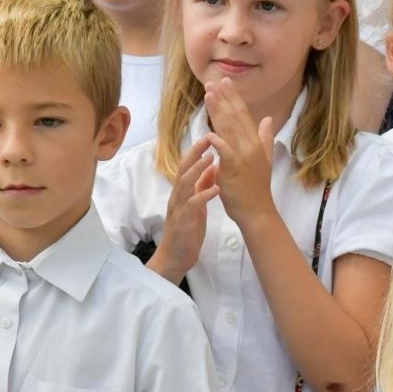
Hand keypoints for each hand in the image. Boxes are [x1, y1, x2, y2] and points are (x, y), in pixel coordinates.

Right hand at [151, 135, 219, 279]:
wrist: (176, 257)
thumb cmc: (188, 229)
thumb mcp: (196, 204)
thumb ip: (202, 186)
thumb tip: (214, 166)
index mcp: (181, 192)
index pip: (186, 166)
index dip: (196, 150)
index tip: (209, 135)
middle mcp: (177, 196)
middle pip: (183, 169)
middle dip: (195, 153)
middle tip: (209, 137)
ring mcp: (179, 208)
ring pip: (185, 184)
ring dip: (197, 170)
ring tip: (211, 158)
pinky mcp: (184, 221)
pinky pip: (193, 205)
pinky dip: (203, 196)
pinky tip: (215, 189)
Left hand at [202, 78, 274, 221]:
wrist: (257, 209)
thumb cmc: (257, 186)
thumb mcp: (265, 158)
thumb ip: (266, 137)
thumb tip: (268, 119)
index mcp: (255, 142)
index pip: (243, 115)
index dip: (234, 98)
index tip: (225, 83)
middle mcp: (250, 146)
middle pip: (235, 118)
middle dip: (223, 99)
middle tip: (213, 82)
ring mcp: (242, 156)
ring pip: (228, 130)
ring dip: (217, 112)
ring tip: (208, 96)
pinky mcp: (234, 168)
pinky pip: (225, 151)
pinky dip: (218, 141)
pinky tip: (209, 132)